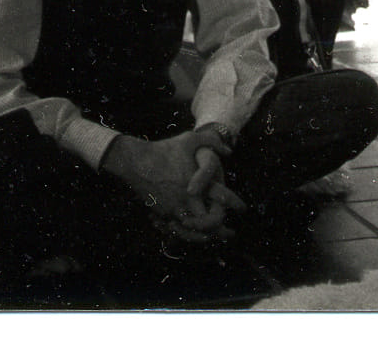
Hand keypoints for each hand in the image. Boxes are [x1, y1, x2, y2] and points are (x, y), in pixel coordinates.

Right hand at [102, 127, 244, 242]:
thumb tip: (229, 151)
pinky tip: (193, 233)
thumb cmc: (163, 149)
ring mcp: (172, 210)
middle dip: (221, 232)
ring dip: (204, 236)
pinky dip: (187, 234)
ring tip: (213, 238)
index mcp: (197, 186)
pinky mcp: (161, 213)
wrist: (134, 161)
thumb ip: (212, 142)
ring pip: (192, 233)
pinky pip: (177, 230)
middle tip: (230, 235)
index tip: (243, 209)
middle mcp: (186, 202)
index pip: (221, 202)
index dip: (235, 206)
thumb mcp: (190, 139)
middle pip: (209, 226)